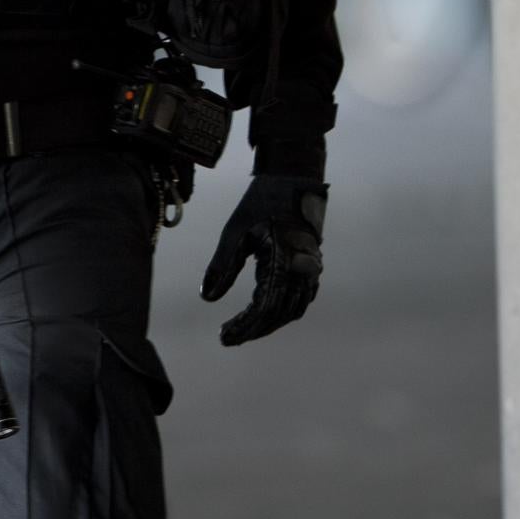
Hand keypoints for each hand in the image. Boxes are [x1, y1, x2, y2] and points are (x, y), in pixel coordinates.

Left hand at [199, 174, 326, 344]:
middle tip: (228, 338)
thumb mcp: (235, 232)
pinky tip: (264, 316)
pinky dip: (282, 313)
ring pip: (291, 311)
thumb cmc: (261, 203)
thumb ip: (222, 266)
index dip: (244, 327)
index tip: (224, 337)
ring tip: (243, 330)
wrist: (292, 181)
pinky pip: (300, 300)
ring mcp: (311, 270)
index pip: (264, 307)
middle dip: (253, 330)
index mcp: (282, 261)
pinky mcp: (312, 268)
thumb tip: (207, 297)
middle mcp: (302, 270)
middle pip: (278, 314)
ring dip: (268, 325)